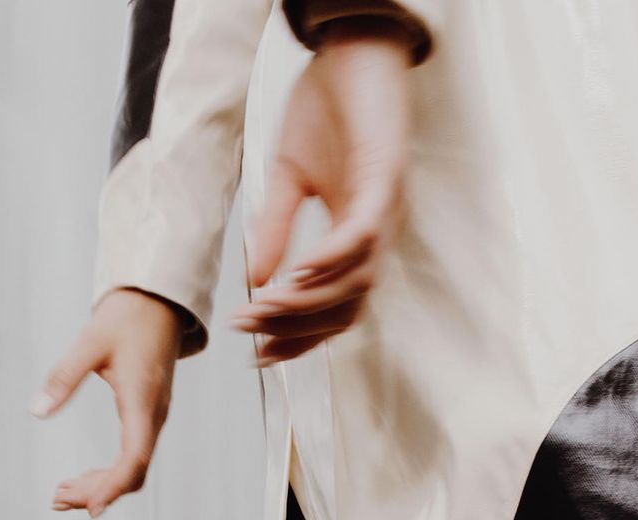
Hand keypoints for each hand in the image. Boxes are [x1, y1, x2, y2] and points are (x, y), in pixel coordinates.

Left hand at [31, 289, 181, 515]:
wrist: (157, 302)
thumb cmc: (126, 319)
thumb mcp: (89, 343)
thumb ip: (63, 377)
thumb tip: (36, 410)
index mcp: (143, 403)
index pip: (133, 459)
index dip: (112, 487)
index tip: (90, 509)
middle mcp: (153, 418)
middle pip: (130, 474)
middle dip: (96, 492)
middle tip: (56, 499)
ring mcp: (152, 420)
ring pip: (131, 470)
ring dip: (99, 486)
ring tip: (62, 494)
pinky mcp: (147, 418)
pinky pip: (132, 457)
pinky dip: (108, 473)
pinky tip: (83, 477)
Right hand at [228, 23, 413, 365]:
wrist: (351, 49)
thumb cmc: (326, 107)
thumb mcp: (288, 178)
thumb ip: (276, 230)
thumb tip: (256, 279)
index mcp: (353, 238)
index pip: (331, 310)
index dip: (297, 338)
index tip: (259, 354)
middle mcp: (374, 235)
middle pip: (344, 310)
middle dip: (295, 329)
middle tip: (251, 333)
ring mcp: (384, 211)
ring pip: (353, 284)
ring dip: (306, 302)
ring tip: (265, 307)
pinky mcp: (386, 180)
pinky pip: (361, 236)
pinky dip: (331, 260)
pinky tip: (297, 272)